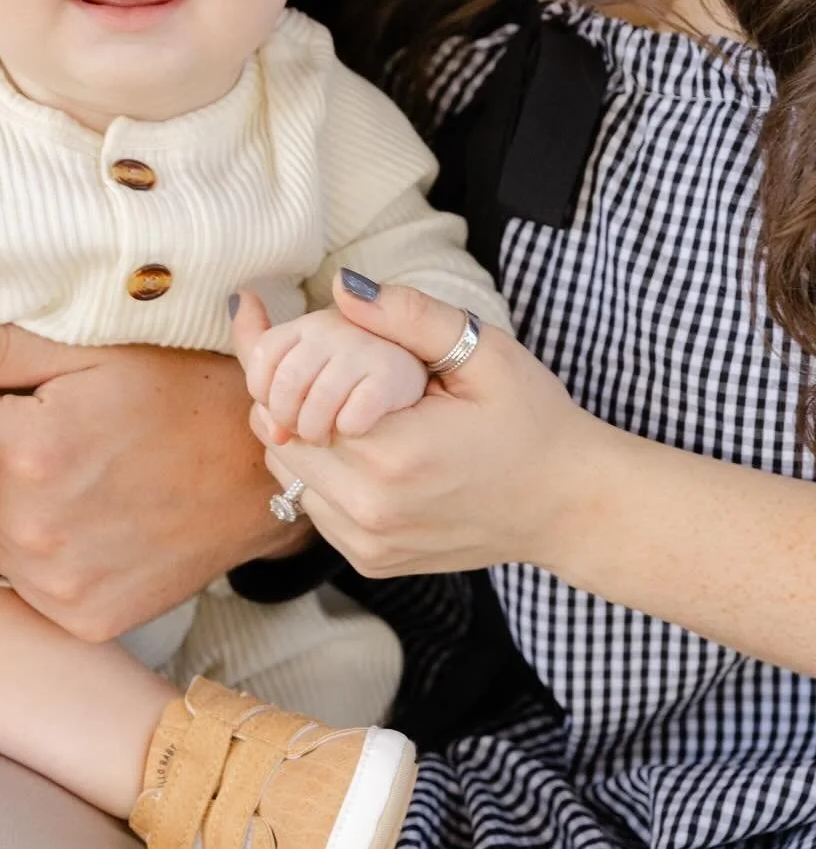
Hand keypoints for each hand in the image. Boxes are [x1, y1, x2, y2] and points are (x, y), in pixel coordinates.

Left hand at [0, 323, 308, 642]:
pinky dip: (11, 541)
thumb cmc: (177, 393)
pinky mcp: (79, 617)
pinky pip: (6, 575)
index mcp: (29, 450)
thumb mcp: (89, 353)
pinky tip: (49, 507)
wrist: (257, 471)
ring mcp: (56, 582)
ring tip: (15, 458)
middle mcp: (34, 526)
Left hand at [230, 282, 595, 577]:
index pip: (291, 398)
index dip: (283, 358)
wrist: (569, 505)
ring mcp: (369, 543)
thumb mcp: (483, 353)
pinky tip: (354, 442)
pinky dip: (318, 471)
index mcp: (392, 454)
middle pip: (280, 437)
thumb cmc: (532, 421)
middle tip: (311, 359)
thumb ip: (410, 316)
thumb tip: (341, 287)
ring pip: (289, 474)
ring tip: (335, 398)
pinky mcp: (372, 561)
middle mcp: (371, 509)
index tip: (279, 326)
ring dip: (299, 433)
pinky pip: (314, 506)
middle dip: (285, 393)